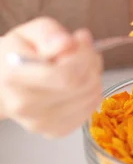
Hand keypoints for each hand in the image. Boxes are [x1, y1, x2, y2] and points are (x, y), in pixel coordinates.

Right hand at [0, 18, 102, 137]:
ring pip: (89, 98)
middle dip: (91, 62)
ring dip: (93, 76)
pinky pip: (88, 110)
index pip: (66, 75)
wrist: (4, 84)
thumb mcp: (30, 32)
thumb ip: (48, 33)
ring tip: (79, 65)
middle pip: (81, 86)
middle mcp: (25, 105)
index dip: (82, 54)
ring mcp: (39, 123)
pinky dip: (90, 93)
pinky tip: (77, 82)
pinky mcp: (53, 131)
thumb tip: (67, 44)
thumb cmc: (19, 53)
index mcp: (15, 76)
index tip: (79, 39)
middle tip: (82, 50)